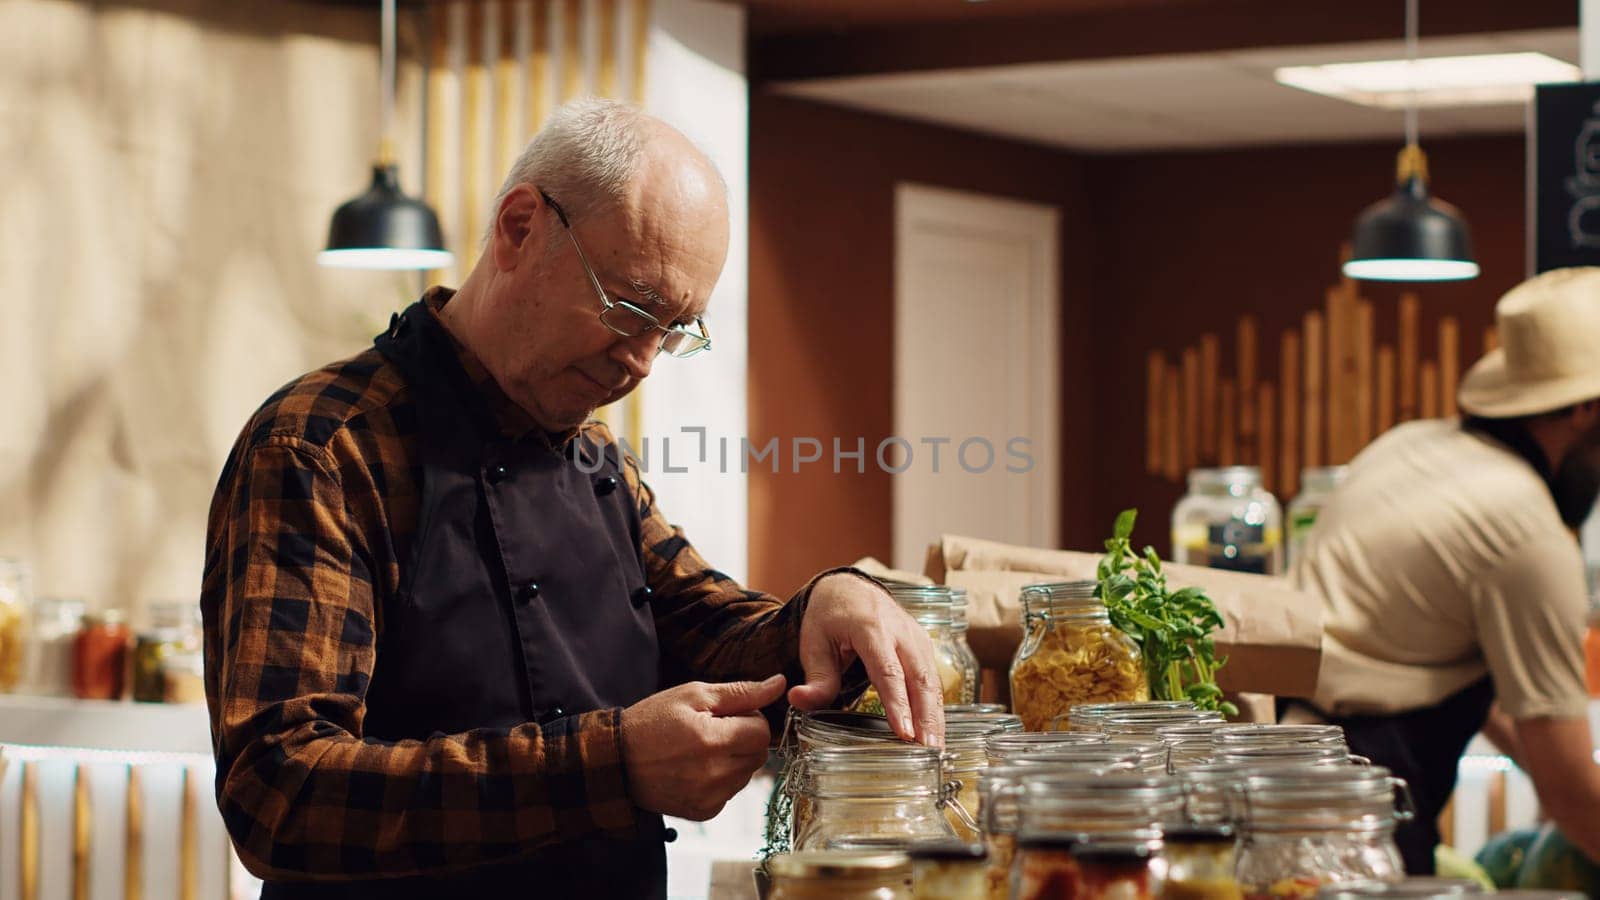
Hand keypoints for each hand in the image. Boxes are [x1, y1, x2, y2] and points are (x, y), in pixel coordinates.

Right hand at [619, 674, 784, 820]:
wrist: (616, 761)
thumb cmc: (652, 721)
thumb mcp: (693, 694)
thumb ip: (741, 691)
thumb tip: (779, 684)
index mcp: (713, 740)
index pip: (762, 731)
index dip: (749, 717)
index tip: (725, 715)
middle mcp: (714, 774)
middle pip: (759, 754)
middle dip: (744, 738)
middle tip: (713, 730)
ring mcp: (709, 797)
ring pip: (747, 774)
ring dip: (734, 759)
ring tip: (701, 749)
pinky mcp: (703, 812)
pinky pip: (731, 792)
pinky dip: (721, 779)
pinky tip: (696, 769)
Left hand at [787, 573, 944, 746]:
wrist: (849, 587)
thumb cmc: (829, 616)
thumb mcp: (813, 642)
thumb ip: (815, 675)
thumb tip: (799, 701)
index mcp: (870, 626)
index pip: (887, 671)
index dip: (897, 703)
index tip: (904, 732)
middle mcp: (900, 630)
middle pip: (919, 677)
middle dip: (926, 716)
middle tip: (929, 749)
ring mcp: (916, 636)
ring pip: (932, 679)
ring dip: (935, 715)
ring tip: (935, 748)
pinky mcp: (924, 645)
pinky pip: (933, 678)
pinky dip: (936, 706)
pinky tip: (934, 730)